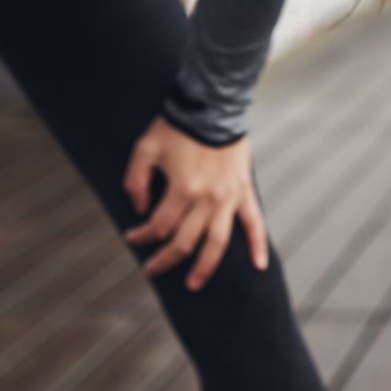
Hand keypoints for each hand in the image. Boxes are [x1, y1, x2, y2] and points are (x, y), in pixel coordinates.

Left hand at [120, 116, 268, 290]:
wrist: (214, 106)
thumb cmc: (177, 127)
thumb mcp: (144, 148)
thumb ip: (135, 181)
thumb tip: (138, 210)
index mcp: (181, 189)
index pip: (158, 226)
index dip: (141, 236)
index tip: (131, 237)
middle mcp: (206, 199)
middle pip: (184, 242)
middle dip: (165, 260)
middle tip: (151, 269)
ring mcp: (228, 198)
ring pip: (217, 243)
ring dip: (205, 267)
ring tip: (194, 284)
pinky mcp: (243, 192)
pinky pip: (254, 224)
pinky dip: (259, 246)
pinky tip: (259, 267)